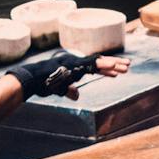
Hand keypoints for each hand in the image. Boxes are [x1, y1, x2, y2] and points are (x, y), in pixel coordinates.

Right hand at [10, 51, 125, 99]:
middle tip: (128, 65)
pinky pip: (92, 65)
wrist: (31, 80)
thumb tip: (77, 95)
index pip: (93, 66)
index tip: (117, 72)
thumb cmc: (42, 83)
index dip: (106, 68)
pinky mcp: (74, 66)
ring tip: (126, 67)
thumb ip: (69, 90)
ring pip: (98, 62)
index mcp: (74, 66)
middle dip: (114, 64)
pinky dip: (104, 66)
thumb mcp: (59, 88)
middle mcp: (76, 62)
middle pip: (99, 62)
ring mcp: (76, 63)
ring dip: (113, 65)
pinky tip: (115, 67)